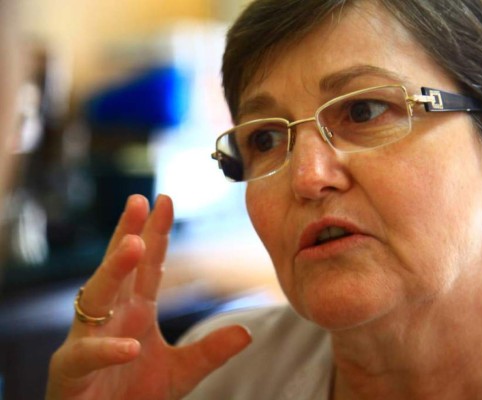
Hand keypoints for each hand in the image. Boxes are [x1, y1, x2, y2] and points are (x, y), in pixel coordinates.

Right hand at [46, 194, 250, 399]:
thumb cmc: (132, 395)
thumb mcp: (181, 371)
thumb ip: (210, 351)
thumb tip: (247, 332)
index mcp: (136, 310)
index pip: (148, 265)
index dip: (155, 233)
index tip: (164, 200)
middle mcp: (111, 317)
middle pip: (119, 268)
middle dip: (128, 232)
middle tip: (139, 200)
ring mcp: (88, 339)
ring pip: (96, 296)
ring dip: (114, 270)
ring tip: (132, 245)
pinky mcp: (72, 369)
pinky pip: (88, 353)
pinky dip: (108, 348)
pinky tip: (131, 345)